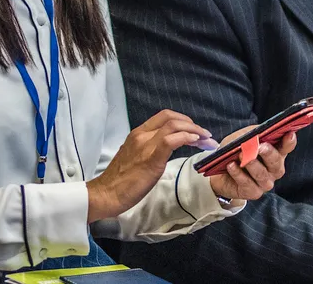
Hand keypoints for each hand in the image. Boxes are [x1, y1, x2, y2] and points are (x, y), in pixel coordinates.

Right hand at [87, 110, 216, 222]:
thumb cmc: (121, 180)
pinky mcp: (150, 158)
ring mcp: (145, 145)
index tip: (196, 132)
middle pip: (172, 117)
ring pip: (174, 125)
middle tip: (205, 136)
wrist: (105, 195)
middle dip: (193, 124)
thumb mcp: (137, 156)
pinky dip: (187, 138)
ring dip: (195, 131)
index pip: (165, 116)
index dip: (184, 120)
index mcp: (138, 133)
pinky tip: (196, 143)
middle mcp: (141, 135)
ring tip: (207, 141)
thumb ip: (151, 148)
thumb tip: (170, 146)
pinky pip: (172, 140)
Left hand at [208, 128, 296, 203]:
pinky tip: (231, 165)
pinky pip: (247, 184)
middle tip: (260, 147)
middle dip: (269, 154)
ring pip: (261, 174)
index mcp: (276, 152)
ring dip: (251, 164)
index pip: (287, 146)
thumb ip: (252, 135)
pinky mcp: (254, 192)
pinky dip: (238, 174)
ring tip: (241, 155)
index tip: (289, 134)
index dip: (289, 141)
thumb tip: (256, 136)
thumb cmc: (235, 151)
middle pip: (276, 162)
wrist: (219, 169)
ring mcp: (265, 182)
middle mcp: (274, 169)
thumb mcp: (242, 138)